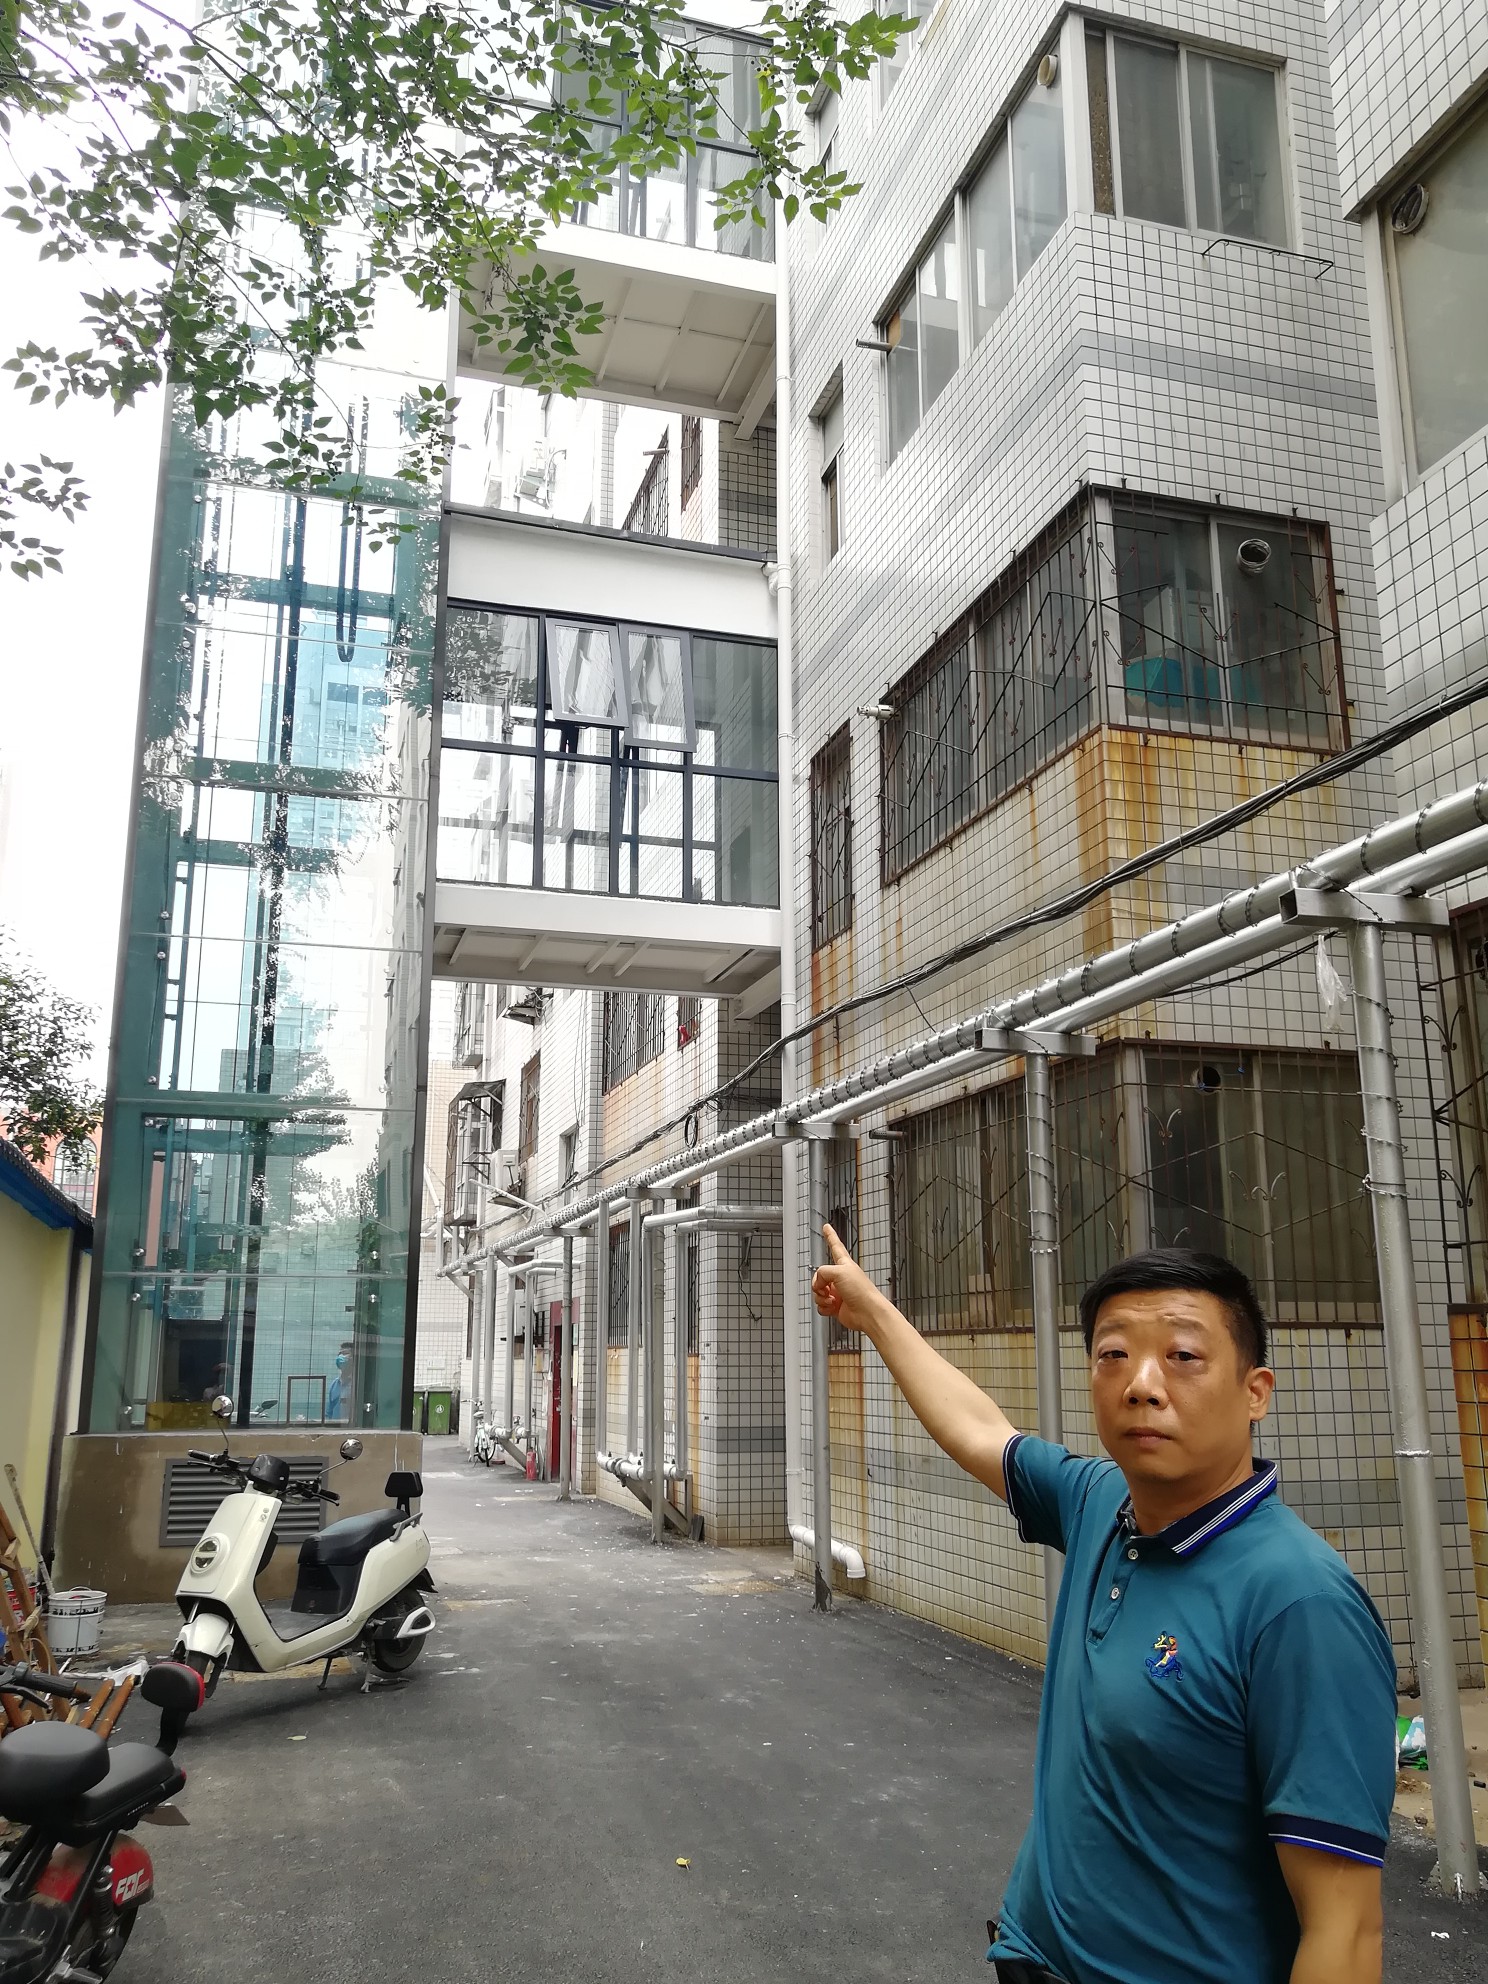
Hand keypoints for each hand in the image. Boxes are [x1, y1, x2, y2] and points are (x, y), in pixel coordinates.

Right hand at [811, 1223, 881, 1337]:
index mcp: (844, 1265)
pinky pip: (821, 1305)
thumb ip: (823, 1272)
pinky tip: (832, 1307)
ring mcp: (838, 1292)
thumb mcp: (839, 1271)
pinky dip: (824, 1307)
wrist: (867, 1313)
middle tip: (824, 1287)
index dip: (830, 1236)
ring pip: (818, 1292)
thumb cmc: (861, 1291)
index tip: (827, 1227)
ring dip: (821, 1297)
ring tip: (832, 1299)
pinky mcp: (836, 1306)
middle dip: (818, 1283)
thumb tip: (818, 1284)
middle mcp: (841, 1278)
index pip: (835, 1245)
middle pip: (819, 1275)